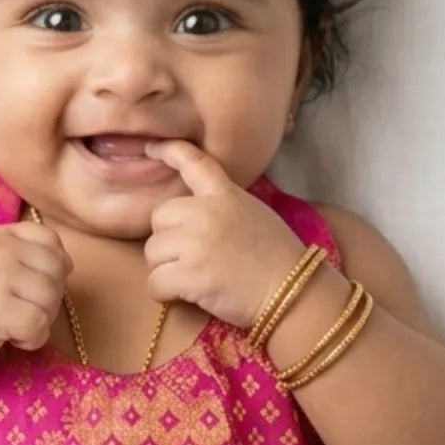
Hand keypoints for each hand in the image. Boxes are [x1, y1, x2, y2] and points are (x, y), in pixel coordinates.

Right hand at [0, 220, 73, 369]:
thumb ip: (22, 255)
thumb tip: (66, 264)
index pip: (50, 240)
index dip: (54, 268)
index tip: (33, 289)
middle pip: (56, 271)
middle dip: (49, 299)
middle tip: (23, 312)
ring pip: (51, 298)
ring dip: (40, 321)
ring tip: (13, 325)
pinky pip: (38, 325)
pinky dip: (31, 339)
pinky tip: (11, 338)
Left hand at [140, 140, 308, 326]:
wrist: (293, 292)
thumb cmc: (278, 259)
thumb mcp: (255, 214)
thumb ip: (225, 206)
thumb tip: (197, 213)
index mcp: (225, 195)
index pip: (193, 162)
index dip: (169, 151)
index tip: (150, 147)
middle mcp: (206, 212)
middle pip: (159, 218)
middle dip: (168, 240)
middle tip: (192, 258)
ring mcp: (196, 242)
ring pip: (152, 252)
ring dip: (165, 269)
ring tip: (194, 280)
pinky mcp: (190, 275)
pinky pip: (154, 282)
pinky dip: (163, 294)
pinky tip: (184, 296)